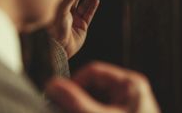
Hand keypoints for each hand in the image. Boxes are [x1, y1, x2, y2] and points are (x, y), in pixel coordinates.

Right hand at [46, 62, 160, 112]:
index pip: (93, 72)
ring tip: (67, 112)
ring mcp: (126, 108)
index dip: (73, 83)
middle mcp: (129, 93)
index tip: (57, 97)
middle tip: (60, 109)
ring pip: (95, 102)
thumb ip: (75, 101)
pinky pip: (99, 111)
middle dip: (76, 100)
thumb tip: (52, 85)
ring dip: (80, 109)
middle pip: (93, 87)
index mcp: (129, 84)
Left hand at [48, 0, 99, 57]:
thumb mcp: (61, 11)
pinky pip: (89, 15)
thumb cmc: (55, 28)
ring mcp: (75, 20)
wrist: (60, 46)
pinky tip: (96, 0)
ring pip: (84, 6)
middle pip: (77, 0)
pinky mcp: (82, 26)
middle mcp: (67, 13)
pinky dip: (92, 8)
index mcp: (59, 9)